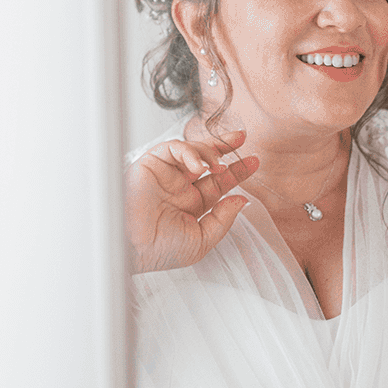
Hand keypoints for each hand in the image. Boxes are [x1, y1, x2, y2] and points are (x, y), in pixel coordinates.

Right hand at [125, 129, 258, 273]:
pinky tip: (199, 166)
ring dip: (209, 153)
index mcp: (190, 205)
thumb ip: (223, 219)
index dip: (236, 171)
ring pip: (191, 151)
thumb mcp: (202, 239)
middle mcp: (178, 188)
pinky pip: (172, 149)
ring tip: (219, 165)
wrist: (133, 248)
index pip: (217, 183)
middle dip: (224, 147)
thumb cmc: (161, 250)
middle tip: (242, 138)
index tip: (253, 163)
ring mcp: (165, 175)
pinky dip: (189, 152)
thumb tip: (241, 200)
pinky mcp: (150, 165)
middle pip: (206, 161)